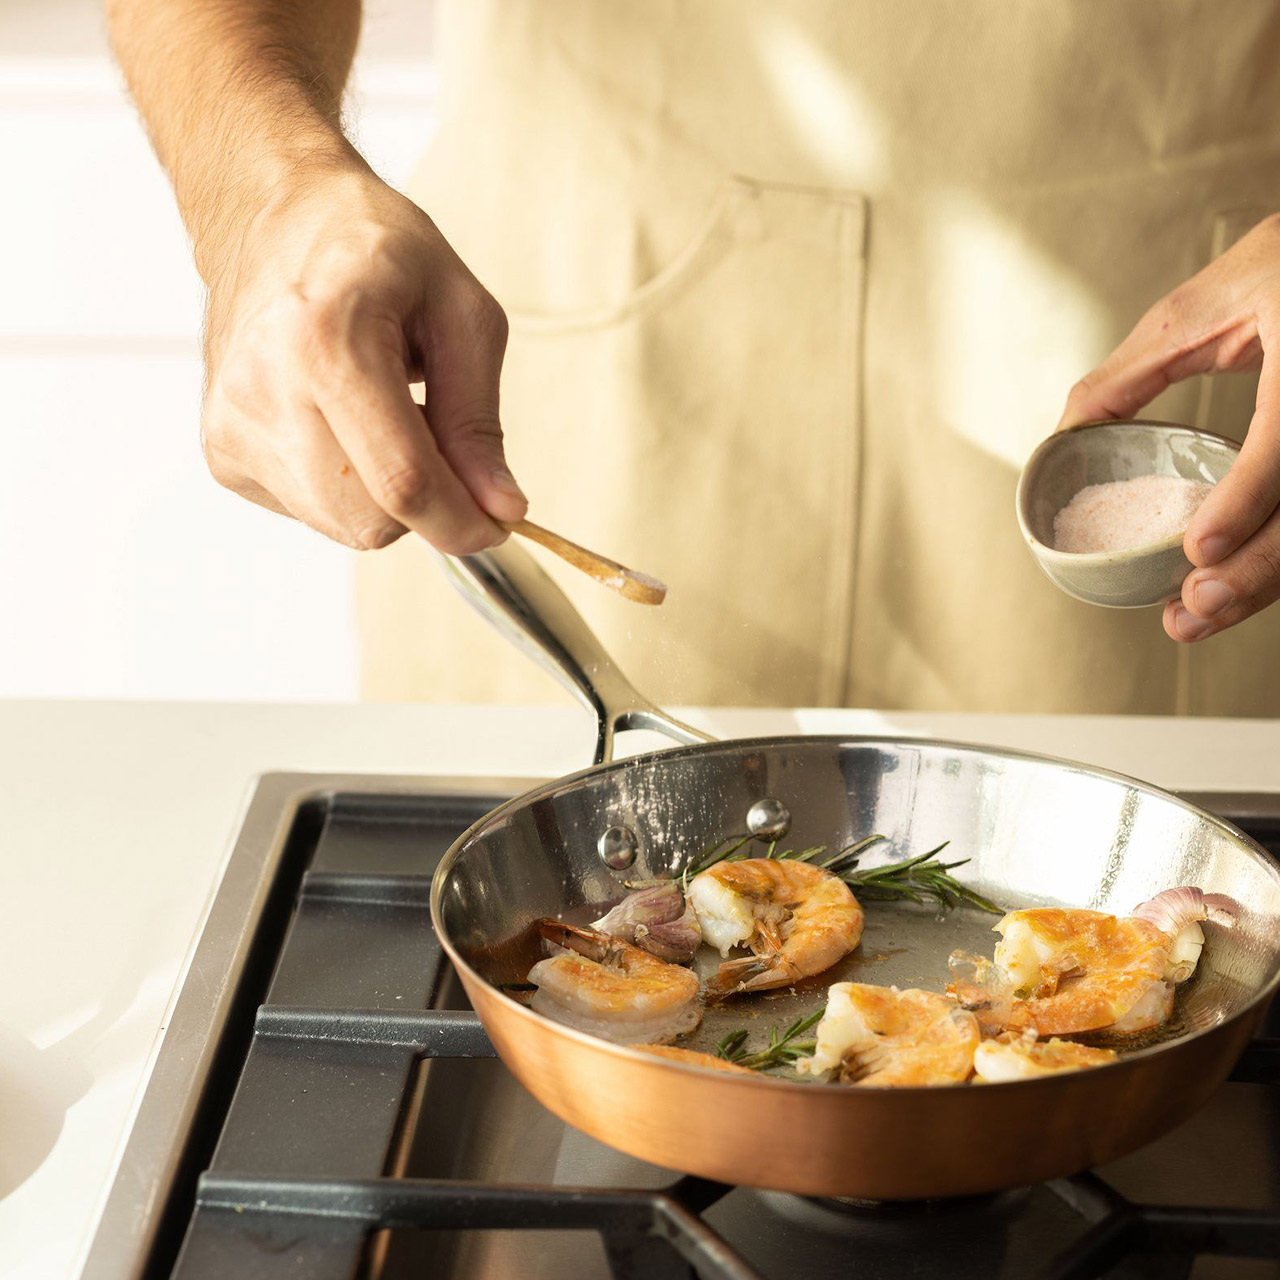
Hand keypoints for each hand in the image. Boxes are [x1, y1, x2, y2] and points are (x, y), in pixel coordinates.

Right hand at [201, 160, 525, 552]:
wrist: (272, 214)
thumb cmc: (376, 251)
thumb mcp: (461, 314)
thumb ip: (479, 422)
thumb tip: (500, 511)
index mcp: (327, 341)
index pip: (403, 483)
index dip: (462, 524)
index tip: (498, 527)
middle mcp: (264, 388)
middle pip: (373, 521)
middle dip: (428, 506)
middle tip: (441, 441)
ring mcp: (232, 426)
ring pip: (344, 527)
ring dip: (386, 496)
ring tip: (384, 416)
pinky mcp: (221, 451)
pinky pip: (312, 512)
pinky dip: (347, 487)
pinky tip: (340, 422)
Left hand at [1057, 213, 1279, 642]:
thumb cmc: (1276, 266)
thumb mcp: (1195, 309)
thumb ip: (1130, 375)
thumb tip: (1062, 439)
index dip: (1250, 496)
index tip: (1199, 550)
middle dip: (1255, 571)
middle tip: (1191, 607)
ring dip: (1263, 583)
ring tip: (1196, 617)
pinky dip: (1272, 559)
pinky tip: (1232, 588)